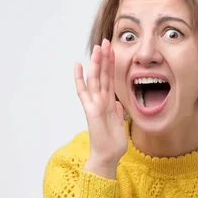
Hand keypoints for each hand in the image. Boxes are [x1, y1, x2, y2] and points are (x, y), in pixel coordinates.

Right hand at [74, 39, 126, 178]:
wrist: (107, 156)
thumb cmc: (113, 144)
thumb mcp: (120, 124)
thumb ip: (117, 112)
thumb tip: (117, 102)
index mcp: (108, 103)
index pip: (108, 80)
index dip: (110, 65)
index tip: (112, 51)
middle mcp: (100, 101)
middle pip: (102, 75)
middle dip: (104, 58)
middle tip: (105, 41)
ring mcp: (94, 104)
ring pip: (95, 79)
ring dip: (96, 62)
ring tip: (98, 47)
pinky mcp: (91, 109)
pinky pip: (84, 91)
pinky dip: (80, 78)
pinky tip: (78, 65)